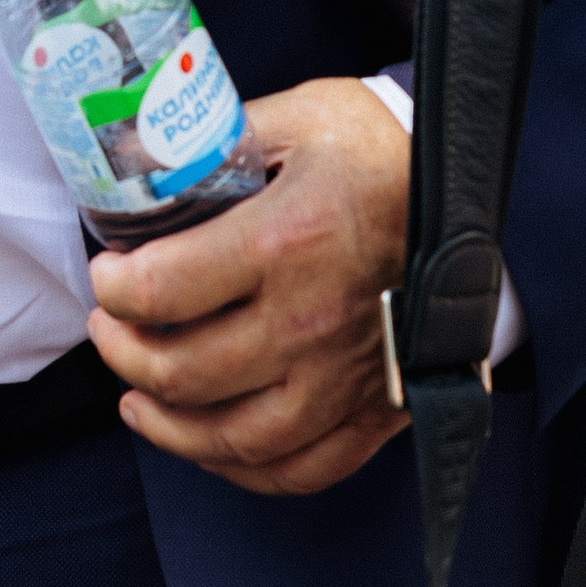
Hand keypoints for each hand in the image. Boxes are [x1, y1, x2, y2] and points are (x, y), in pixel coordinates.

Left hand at [87, 75, 410, 495]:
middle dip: (123, 353)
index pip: (161, 290)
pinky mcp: (378, 412)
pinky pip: (298, 470)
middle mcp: (311, 322)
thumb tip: (142, 147)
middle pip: (183, 373)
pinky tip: (209, 444)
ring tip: (136, 398)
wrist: (479, 195)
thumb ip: (215, 138)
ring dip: (167, 425)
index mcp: (284, 242)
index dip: (113, 288)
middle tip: (109, 330)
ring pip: (231, 440)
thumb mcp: (296, 117)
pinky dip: (241, 470)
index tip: (106, 274)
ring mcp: (347, 378)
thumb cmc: (383, 152)